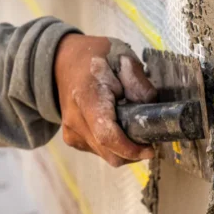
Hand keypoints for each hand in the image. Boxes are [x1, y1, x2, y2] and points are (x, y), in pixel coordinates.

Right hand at [54, 34, 156, 166]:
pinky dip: (114, 146)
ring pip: (106, 156)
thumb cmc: (96, 58)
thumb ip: (138, 81)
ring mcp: (71, 132)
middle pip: (109, 152)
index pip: (107, 135)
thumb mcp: (122, 57)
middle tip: (149, 138)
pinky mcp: (72, 140)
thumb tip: (150, 106)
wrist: (63, 61)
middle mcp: (75, 120)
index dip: (131, 149)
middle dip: (133, 152)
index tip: (150, 149)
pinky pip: (99, 152)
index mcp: (87, 97)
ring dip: (125, 149)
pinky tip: (118, 127)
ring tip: (132, 127)